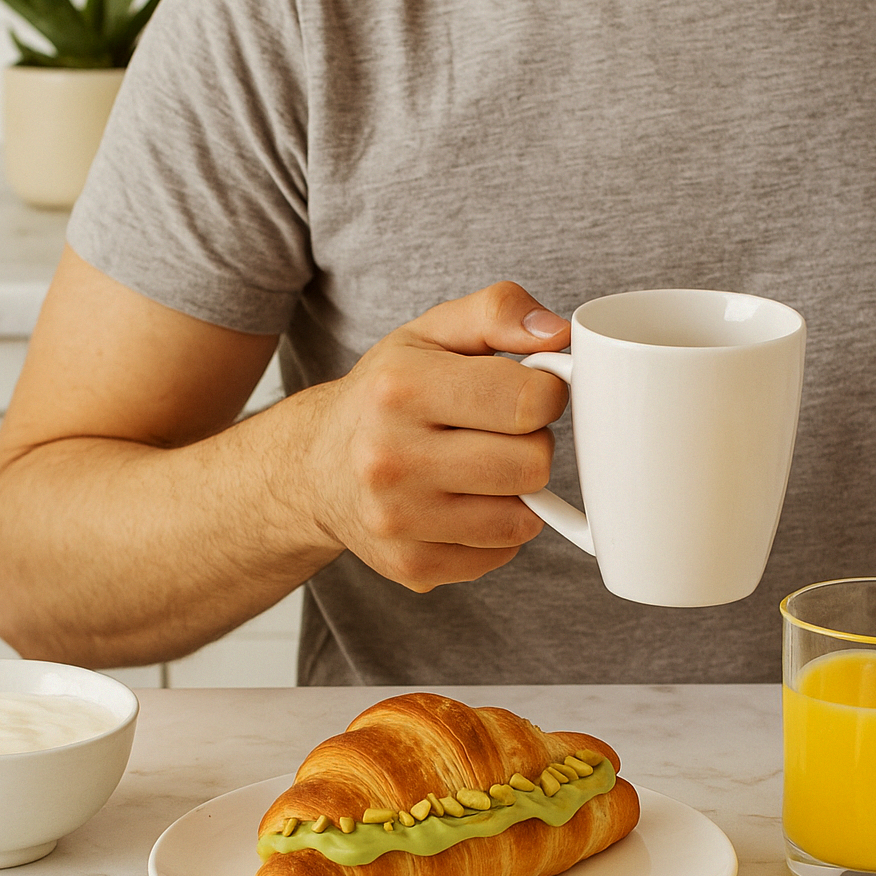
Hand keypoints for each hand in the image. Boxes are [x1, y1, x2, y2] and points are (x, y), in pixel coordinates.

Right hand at [302, 282, 570, 590]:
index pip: (529, 401)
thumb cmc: (386, 394)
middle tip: (498, 433)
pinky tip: (463, 505)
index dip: (546, 394)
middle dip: (531, 444)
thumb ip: (498, 311)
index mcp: (400, 388)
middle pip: (532, 465)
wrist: (316, 466)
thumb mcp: (432, 332)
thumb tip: (560, 333)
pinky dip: (495, 531)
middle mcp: (390, 457)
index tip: (526, 392)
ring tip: (479, 468)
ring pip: (522, 519)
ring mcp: (397, 519)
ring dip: (515, 493)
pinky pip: (501, 555)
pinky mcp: (410, 564)